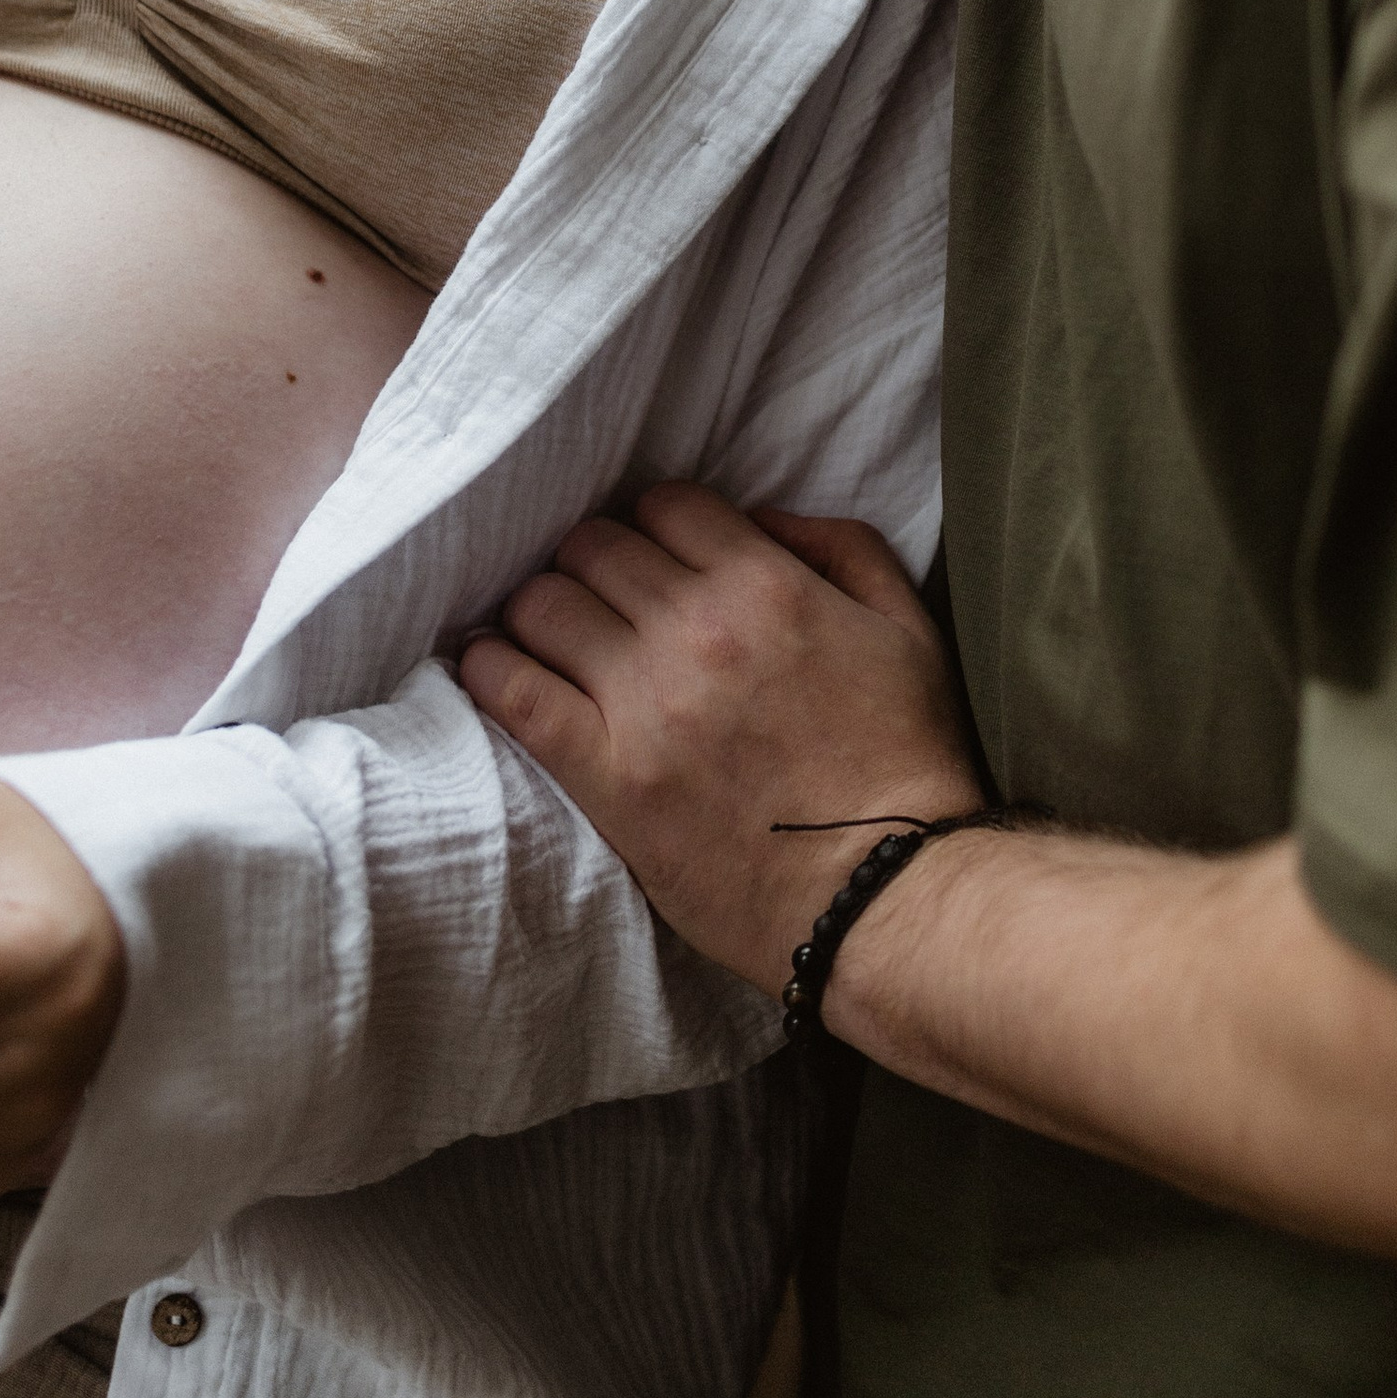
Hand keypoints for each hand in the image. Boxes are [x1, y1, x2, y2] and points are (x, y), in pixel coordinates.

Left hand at [457, 485, 983, 999]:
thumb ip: (839, 545)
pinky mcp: (607, 776)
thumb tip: (759, 515)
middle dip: (595, 562)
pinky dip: (489, 668)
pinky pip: (512, 692)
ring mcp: (644, 703)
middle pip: (593, 545)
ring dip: (542, 610)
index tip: (653, 558)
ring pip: (543, 604)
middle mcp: (697, 628)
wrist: (887, 893)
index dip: (654, 523)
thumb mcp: (907, 626)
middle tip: (602, 600)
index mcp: (766, 585)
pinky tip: (489, 666)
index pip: (664, 503)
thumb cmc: (907, 761)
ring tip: (552, 638)